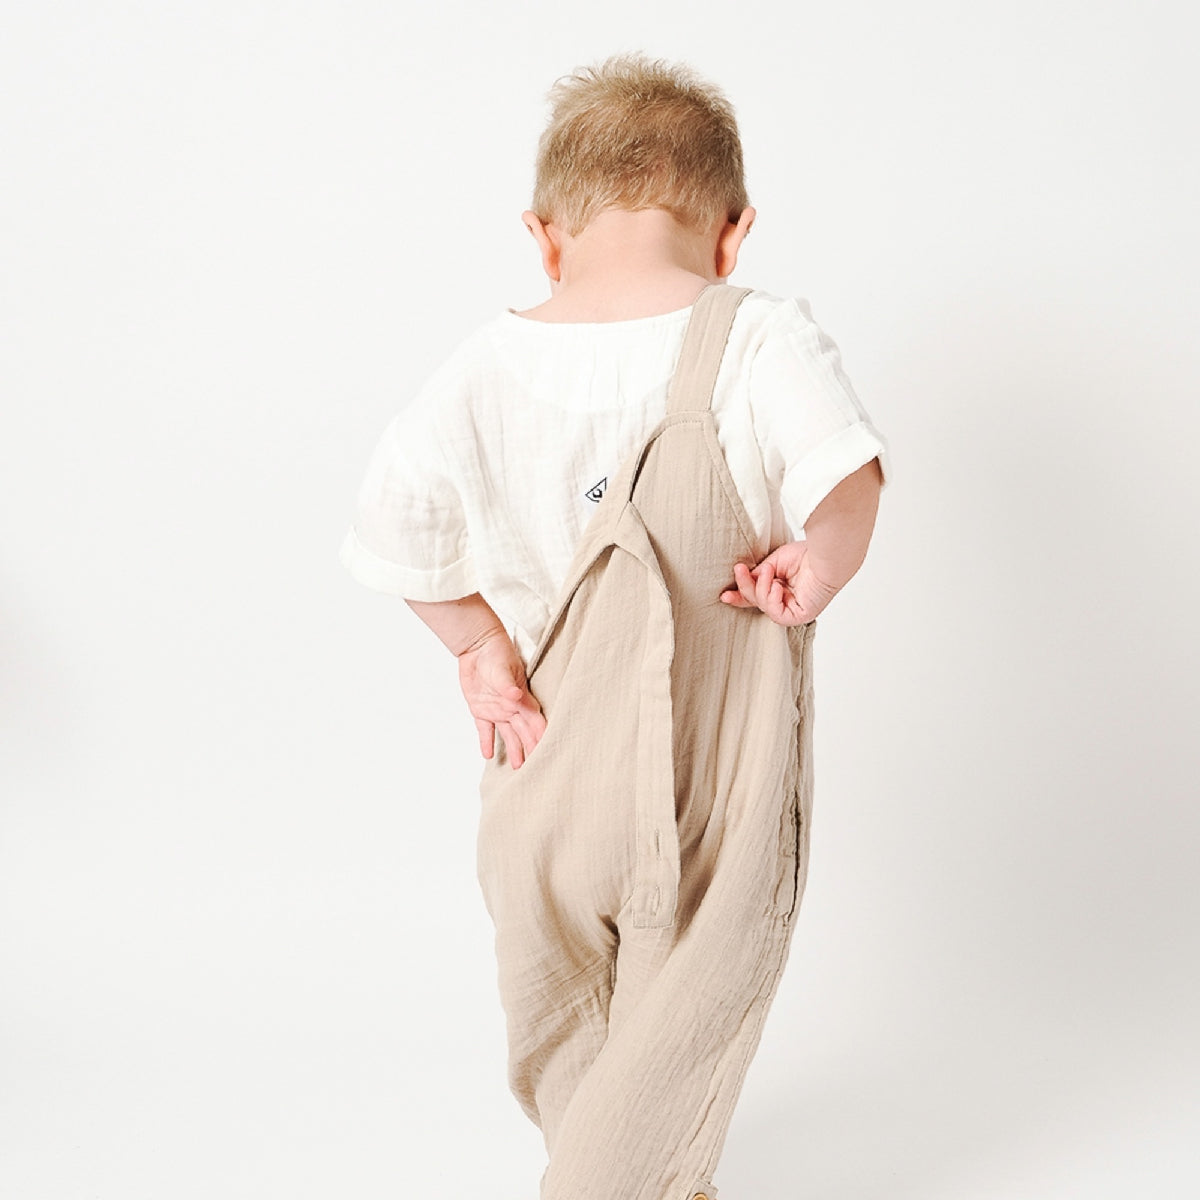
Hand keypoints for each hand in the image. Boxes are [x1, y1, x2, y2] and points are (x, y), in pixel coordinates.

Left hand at [456, 631, 546, 768]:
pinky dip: (487, 742)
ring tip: (518, 767)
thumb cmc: (496, 652)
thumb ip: (509, 685)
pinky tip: (488, 755)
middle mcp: (511, 707)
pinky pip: (485, 730)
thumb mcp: (503, 668)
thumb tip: (517, 697)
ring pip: (508, 734)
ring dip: (513, 749)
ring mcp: (496, 709)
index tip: (548, 752)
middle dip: (531, 748)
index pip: (535, 722)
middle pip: (524, 732)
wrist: (477, 645)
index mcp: (521, 699)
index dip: (541, 736)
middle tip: (536, 768)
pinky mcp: (480, 709)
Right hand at [719, 541, 839, 625]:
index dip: (740, 595)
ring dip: (761, 587)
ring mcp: (794, 610)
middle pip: (756, 601)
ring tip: (770, 571)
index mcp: (782, 588)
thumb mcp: (773, 563)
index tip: (724, 595)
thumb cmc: (806, 555)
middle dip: (745, 587)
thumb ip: (758, 575)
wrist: (826, 556)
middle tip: (739, 569)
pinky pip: (776, 614)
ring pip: (764, 606)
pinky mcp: (800, 616)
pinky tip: (778, 586)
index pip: (757, 595)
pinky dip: (772, 598)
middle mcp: (787, 600)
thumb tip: (744, 582)